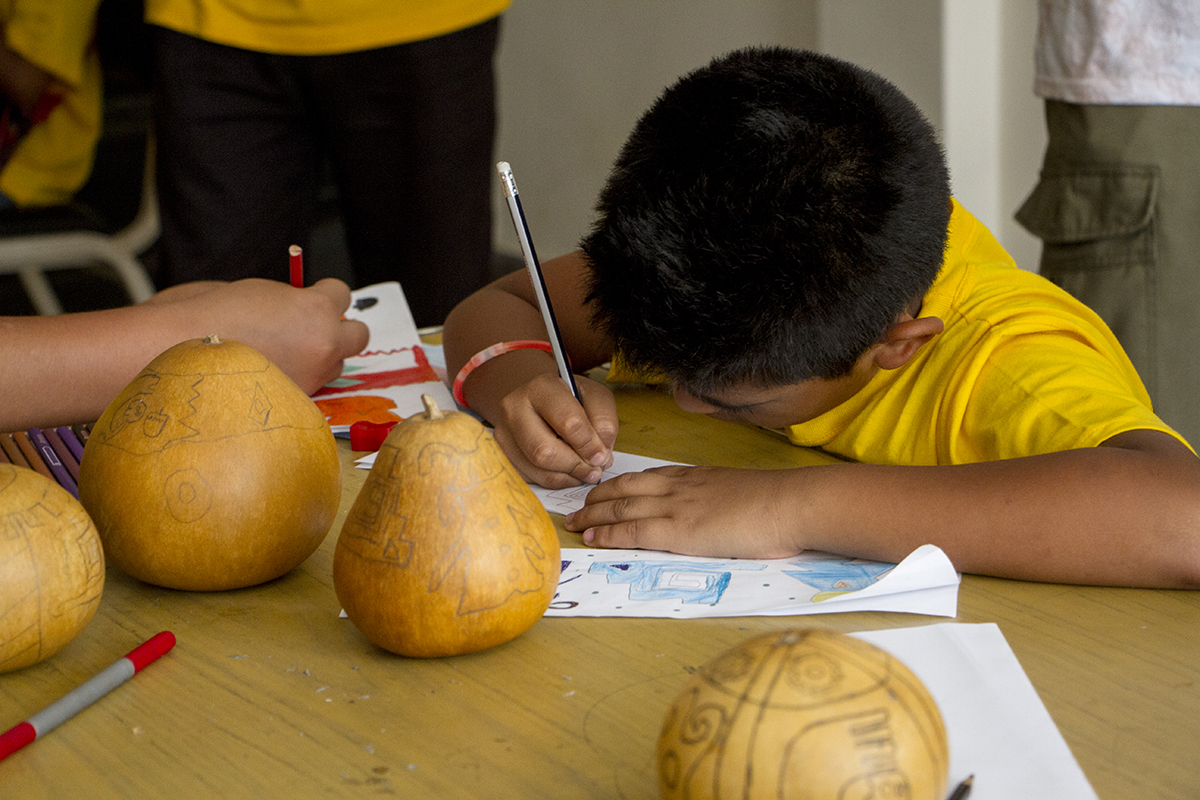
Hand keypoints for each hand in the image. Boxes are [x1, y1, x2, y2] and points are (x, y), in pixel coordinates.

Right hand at [149, 278, 369, 393]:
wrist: (176, 354)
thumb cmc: (206, 315)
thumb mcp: (254, 291)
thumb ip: (286, 299)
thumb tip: (295, 309)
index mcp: (315, 307)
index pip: (344, 294)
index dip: (325, 296)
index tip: (309, 299)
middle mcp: (324, 343)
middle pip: (359, 335)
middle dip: (340, 330)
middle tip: (312, 329)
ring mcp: (314, 376)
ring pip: (337, 365)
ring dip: (321, 357)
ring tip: (283, 354)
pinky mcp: (297, 402)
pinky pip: (312, 386)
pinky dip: (298, 380)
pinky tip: (269, 374)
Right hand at [491, 372, 618, 488]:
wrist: (541, 400)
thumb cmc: (570, 398)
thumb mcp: (595, 396)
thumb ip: (604, 420)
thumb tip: (600, 454)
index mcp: (541, 388)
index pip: (568, 423)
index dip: (589, 445)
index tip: (601, 455)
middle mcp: (514, 409)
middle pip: (545, 452)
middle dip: (576, 465)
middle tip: (594, 468)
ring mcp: (503, 434)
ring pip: (538, 470)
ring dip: (568, 476)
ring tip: (584, 469)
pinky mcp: (502, 455)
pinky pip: (532, 479)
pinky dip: (556, 480)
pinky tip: (567, 470)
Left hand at [564, 465, 804, 558]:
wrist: (790, 504)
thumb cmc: (777, 503)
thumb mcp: (739, 492)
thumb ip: (719, 500)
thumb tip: (718, 513)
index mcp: (694, 476)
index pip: (646, 477)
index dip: (620, 486)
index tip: (603, 492)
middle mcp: (678, 487)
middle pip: (625, 488)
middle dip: (597, 498)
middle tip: (577, 507)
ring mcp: (676, 507)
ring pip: (621, 507)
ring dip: (592, 515)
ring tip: (574, 523)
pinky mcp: (679, 531)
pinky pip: (632, 530)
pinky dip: (607, 534)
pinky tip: (591, 538)